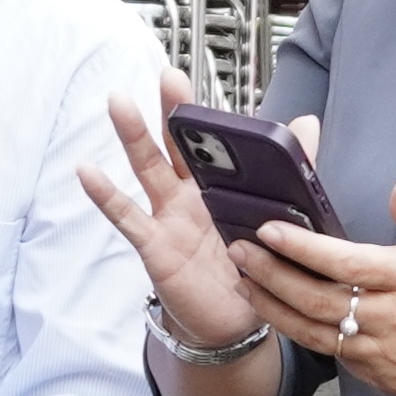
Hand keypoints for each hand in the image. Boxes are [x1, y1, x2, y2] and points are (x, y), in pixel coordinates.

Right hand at [78, 90, 274, 353]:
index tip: (201, 80)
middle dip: (171, 111)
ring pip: (148, 169)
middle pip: (175, 144)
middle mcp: (187, 194)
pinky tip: (87, 171)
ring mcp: (167, 216)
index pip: (208, 140)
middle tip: (169, 76)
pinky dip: (105, 194)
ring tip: (119, 104)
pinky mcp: (155, 245)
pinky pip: (127, 217)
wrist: (233, 319)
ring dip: (133, 136)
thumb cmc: (247, 264)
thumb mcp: (275, 216)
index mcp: (216, 185)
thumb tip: (308, 122)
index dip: (203, 113)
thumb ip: (290, 170)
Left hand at [234, 176, 395, 395]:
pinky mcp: (380, 377)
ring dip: (274, 306)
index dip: (302, 247)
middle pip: (317, 298)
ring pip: (314, 332)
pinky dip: (301, 332)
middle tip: (238, 251)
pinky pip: (332, 354)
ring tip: (245, 281)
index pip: (344, 262)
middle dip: (271, 274)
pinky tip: (279, 312)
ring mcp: (384, 353)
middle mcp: (393, 318)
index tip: (268, 229)